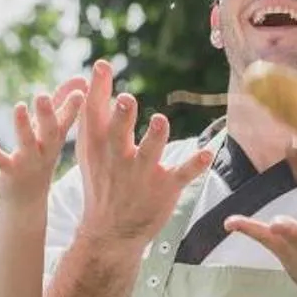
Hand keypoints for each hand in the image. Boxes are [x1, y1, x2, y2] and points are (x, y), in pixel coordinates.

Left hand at [0, 78, 87, 200]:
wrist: (27, 196)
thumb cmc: (41, 153)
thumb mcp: (51, 129)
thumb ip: (62, 103)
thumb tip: (81, 79)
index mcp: (56, 138)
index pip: (67, 119)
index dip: (74, 105)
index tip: (83, 88)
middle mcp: (45, 149)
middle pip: (49, 130)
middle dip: (47, 113)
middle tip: (42, 95)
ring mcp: (28, 161)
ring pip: (27, 142)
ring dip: (23, 125)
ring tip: (19, 106)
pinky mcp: (10, 171)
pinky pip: (1, 161)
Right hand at [70, 60, 214, 244]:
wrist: (110, 230)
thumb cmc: (102, 178)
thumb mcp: (90, 148)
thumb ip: (93, 112)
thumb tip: (97, 72)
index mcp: (98, 146)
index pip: (95, 114)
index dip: (98, 89)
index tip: (102, 66)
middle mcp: (118, 158)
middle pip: (118, 133)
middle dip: (122, 117)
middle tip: (127, 100)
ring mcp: (142, 174)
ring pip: (150, 152)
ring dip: (156, 137)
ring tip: (160, 121)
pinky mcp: (165, 187)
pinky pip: (182, 174)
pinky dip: (194, 165)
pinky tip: (207, 153)